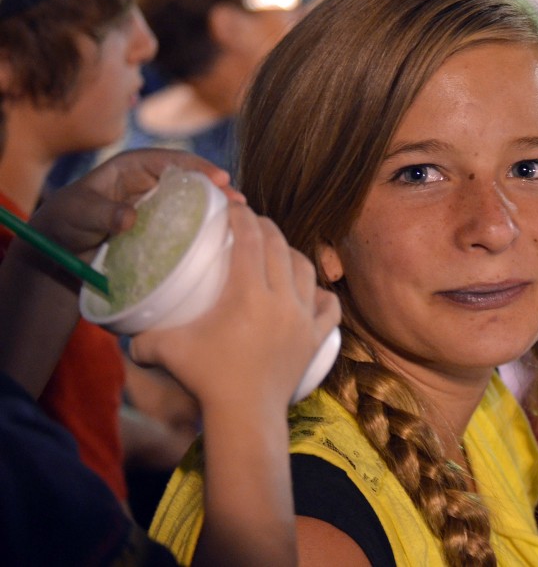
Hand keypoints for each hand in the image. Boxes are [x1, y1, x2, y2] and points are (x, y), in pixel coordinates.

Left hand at [30, 149, 243, 261]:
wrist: (61, 249)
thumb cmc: (67, 221)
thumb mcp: (80, 212)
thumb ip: (103, 212)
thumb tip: (130, 218)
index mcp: (134, 165)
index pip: (172, 160)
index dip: (198, 167)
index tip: (219, 178)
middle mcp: (151, 181)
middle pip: (191, 179)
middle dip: (216, 187)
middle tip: (238, 201)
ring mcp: (159, 205)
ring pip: (193, 201)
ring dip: (215, 208)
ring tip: (239, 219)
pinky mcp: (161, 226)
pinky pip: (186, 222)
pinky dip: (203, 227)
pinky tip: (221, 236)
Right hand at [129, 204, 340, 411]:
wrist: (247, 416)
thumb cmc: (208, 380)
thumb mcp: (167, 351)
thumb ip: (141, 337)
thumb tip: (122, 331)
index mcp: (248, 294)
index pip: (250, 240)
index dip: (243, 218)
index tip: (234, 208)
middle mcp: (282, 299)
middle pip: (280, 247)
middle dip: (267, 228)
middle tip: (252, 224)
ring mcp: (304, 318)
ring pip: (307, 270)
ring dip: (293, 254)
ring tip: (279, 252)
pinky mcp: (316, 337)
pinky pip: (330, 307)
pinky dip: (323, 294)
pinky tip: (313, 290)